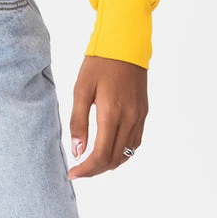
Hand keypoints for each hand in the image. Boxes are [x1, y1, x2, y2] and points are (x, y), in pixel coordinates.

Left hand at [67, 55, 147, 178]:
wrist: (125, 43)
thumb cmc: (99, 63)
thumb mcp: (81, 88)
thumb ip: (78, 121)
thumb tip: (77, 150)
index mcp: (111, 113)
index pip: (101, 155)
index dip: (86, 169)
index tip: (73, 173)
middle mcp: (129, 119)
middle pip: (114, 159)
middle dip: (95, 170)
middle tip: (79, 169)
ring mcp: (139, 116)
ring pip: (127, 154)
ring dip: (109, 163)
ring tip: (91, 162)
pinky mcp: (144, 112)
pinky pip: (135, 142)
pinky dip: (122, 152)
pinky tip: (110, 149)